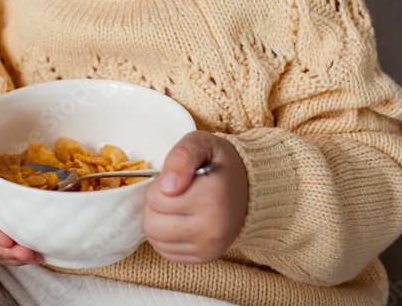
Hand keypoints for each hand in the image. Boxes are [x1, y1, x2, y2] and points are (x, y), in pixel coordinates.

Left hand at [143, 130, 248, 263]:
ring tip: (176, 206)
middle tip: (172, 193)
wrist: (249, 188)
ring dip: (158, 221)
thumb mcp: (201, 143)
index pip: (155, 199)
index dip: (159, 185)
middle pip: (153, 224)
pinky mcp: (204, 258)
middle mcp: (212, 228)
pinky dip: (166, 237)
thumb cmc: (220, 163)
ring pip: (156, 240)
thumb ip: (181, 157)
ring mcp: (208, 247)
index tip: (176, 179)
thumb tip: (166, 186)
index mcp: (211, 198)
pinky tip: (179, 221)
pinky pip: (167, 252)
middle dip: (155, 205)